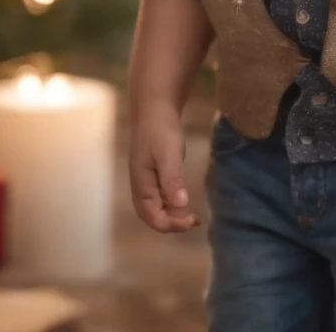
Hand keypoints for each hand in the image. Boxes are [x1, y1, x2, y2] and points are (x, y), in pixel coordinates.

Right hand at [129, 104, 200, 232]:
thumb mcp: (168, 155)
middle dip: (172, 225)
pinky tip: (183, 202)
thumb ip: (172, 180)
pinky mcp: (153, 177)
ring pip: (156, 211)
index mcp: (142, 187)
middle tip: (194, 220)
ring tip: (192, 217)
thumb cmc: (160, 131)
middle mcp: (141, 190)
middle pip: (153, 219)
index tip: (193, 220)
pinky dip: (171, 206)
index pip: (154, 219)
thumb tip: (180, 206)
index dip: (173, 225)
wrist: (154, 111)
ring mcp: (146, 184)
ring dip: (172, 218)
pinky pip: (160, 200)